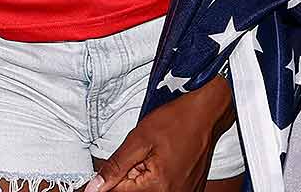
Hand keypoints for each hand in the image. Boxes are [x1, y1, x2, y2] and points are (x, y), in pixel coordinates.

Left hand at [94, 76, 232, 191]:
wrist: (205, 115)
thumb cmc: (176, 122)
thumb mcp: (139, 139)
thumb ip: (115, 166)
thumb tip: (95, 186)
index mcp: (158, 187)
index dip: (108, 180)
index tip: (106, 171)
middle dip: (127, 177)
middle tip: (138, 156)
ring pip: (148, 190)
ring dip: (141, 177)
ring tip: (153, 156)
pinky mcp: (189, 190)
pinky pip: (163, 189)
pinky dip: (155, 178)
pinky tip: (161, 161)